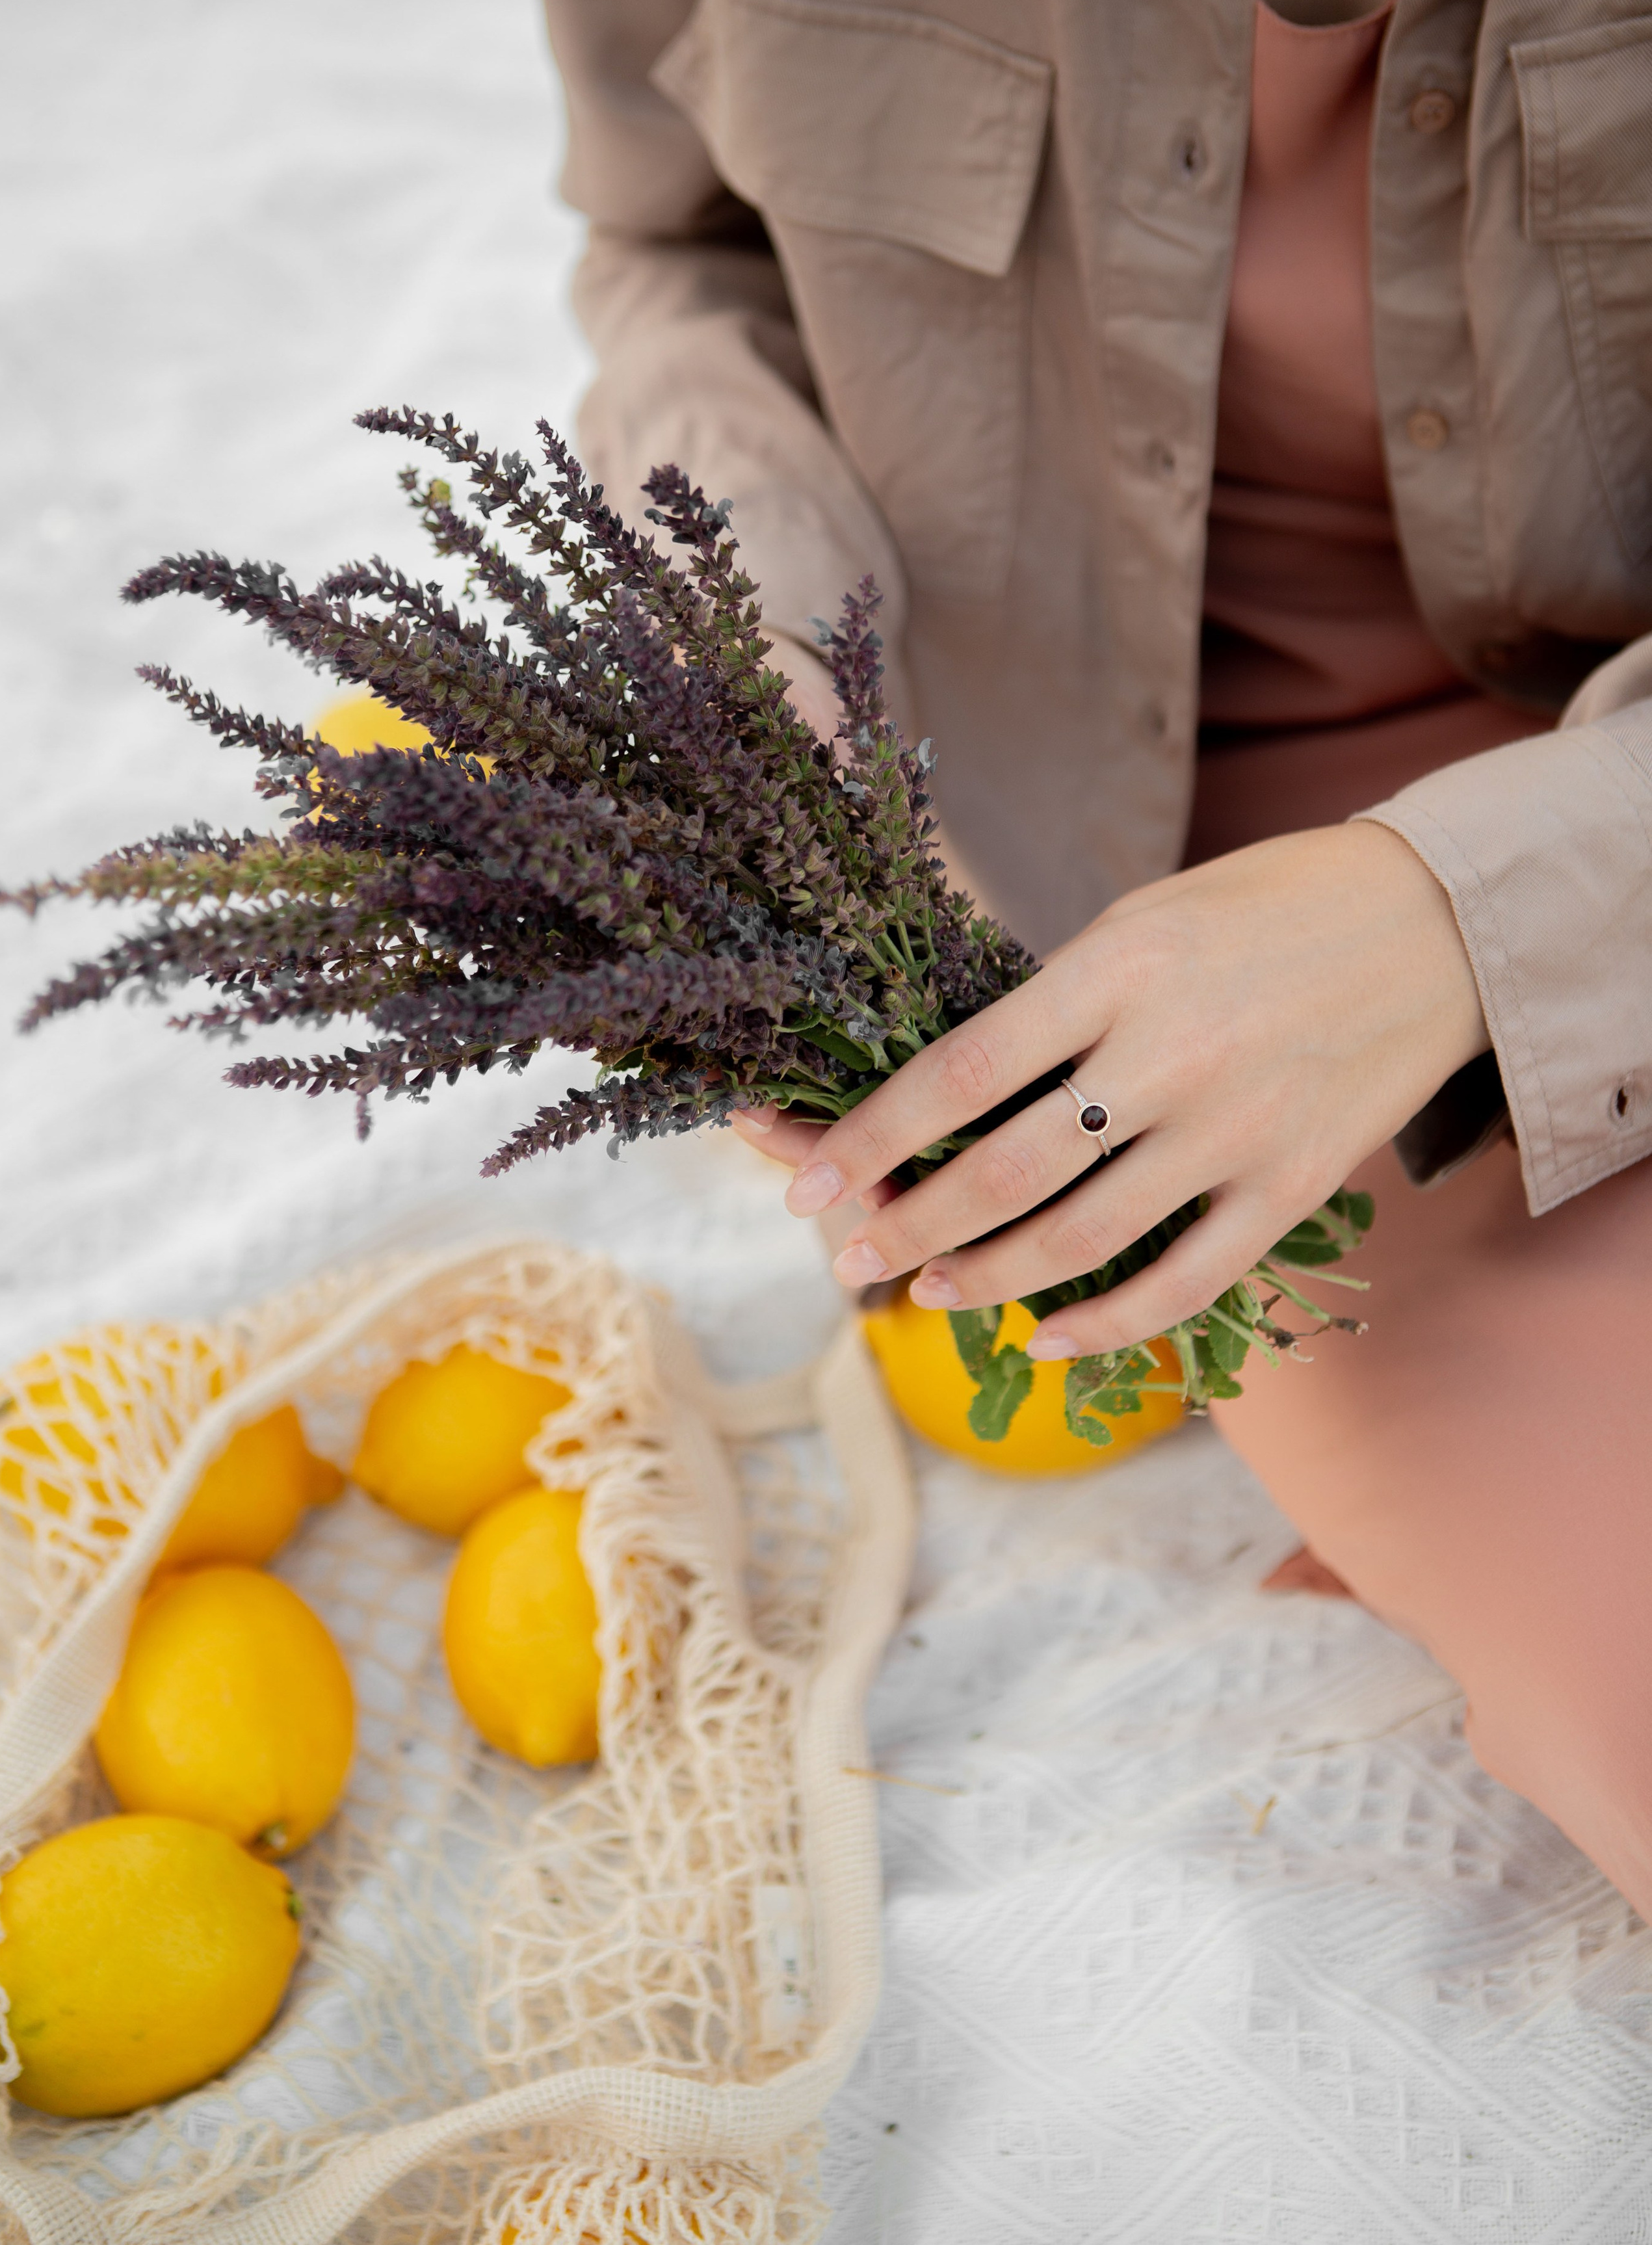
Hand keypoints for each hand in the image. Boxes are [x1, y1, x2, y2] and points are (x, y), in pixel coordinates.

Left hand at [741, 823, 1488, 1356]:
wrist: (1439, 918)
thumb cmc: (1266, 906)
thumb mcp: (1142, 919)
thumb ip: (1055, 1001)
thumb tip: (947, 1090)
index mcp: (1117, 968)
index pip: (960, 1070)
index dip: (868, 1137)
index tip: (805, 1185)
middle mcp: (1170, 1053)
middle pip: (1005, 1169)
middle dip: (909, 1226)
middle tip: (853, 1257)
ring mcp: (1236, 1130)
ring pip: (1082, 1238)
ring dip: (988, 1277)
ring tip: (928, 1290)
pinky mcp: (1294, 1186)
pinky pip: (1185, 1280)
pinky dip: (1108, 1323)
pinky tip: (1048, 1338)